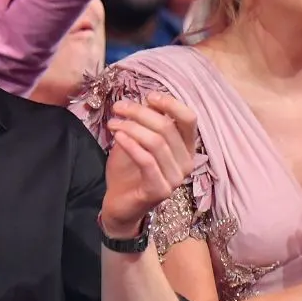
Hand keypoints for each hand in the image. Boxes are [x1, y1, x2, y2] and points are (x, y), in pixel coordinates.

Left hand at [102, 93, 196, 236]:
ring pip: (156, 142)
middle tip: (118, 108)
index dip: (170, 104)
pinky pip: (147, 160)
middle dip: (140, 113)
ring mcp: (175, 178)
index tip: (147, 97)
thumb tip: (147, 100)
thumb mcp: (137, 139)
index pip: (189, 119)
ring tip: (113, 123)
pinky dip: (131, 145)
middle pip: (167, 127)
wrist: (119, 204)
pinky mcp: (160, 190)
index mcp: (186, 147)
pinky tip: (117, 137)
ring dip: (131, 127)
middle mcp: (186, 162)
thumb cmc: (129, 170)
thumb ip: (145, 122)